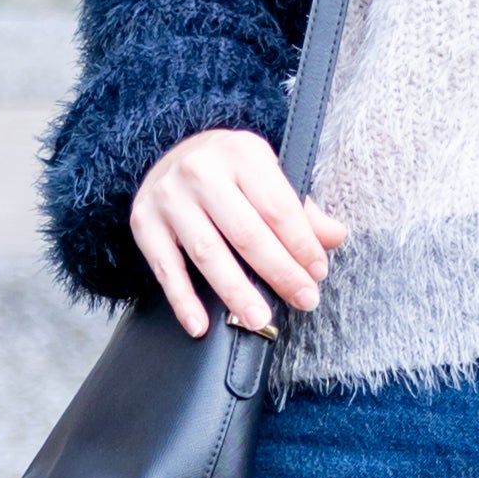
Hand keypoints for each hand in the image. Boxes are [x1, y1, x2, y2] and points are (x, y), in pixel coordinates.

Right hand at [129, 130, 343, 343]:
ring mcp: (169, 197)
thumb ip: (300, 208)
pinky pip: (167, 270)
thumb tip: (334, 237)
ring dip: (236, 293)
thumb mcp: (266, 175)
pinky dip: (183, 301)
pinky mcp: (144, 223)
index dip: (302, 245)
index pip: (278, 207)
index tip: (317, 273)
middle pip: (247, 233)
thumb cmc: (229, 172)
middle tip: (303, 300)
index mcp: (241, 153)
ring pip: (208, 254)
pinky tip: (201, 325)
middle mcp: (201, 171)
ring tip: (260, 319)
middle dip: (280, 273)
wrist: (170, 157)